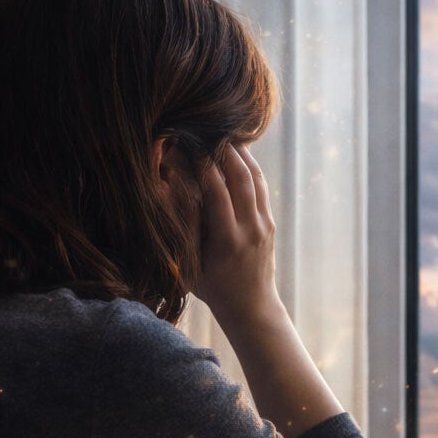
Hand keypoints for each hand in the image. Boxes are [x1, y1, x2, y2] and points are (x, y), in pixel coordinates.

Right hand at [191, 142, 281, 326]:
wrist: (251, 307)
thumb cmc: (212, 288)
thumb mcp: (189, 263)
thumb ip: (181, 228)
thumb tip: (168, 190)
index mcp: (227, 240)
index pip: (217, 191)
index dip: (203, 164)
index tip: (187, 144)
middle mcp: (250, 229)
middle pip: (241, 178)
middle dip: (224, 150)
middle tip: (206, 130)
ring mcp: (263, 225)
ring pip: (255, 179)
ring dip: (240, 154)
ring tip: (222, 134)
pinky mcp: (269, 223)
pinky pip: (261, 188)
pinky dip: (249, 167)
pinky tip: (237, 154)